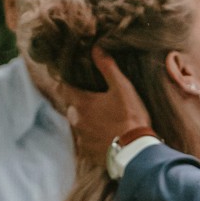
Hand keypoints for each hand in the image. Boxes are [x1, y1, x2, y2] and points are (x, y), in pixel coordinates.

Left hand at [58, 48, 150, 167]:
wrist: (136, 151)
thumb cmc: (130, 116)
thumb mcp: (122, 87)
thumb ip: (107, 67)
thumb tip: (96, 47)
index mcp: (82, 103)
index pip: (63, 88)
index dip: (67, 82)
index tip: (73, 79)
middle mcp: (76, 121)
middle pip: (72, 107)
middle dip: (80, 103)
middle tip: (95, 99)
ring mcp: (81, 138)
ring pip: (78, 124)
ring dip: (87, 120)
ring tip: (103, 118)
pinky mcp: (88, 152)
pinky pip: (86, 141)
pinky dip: (92, 136)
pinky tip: (106, 135)